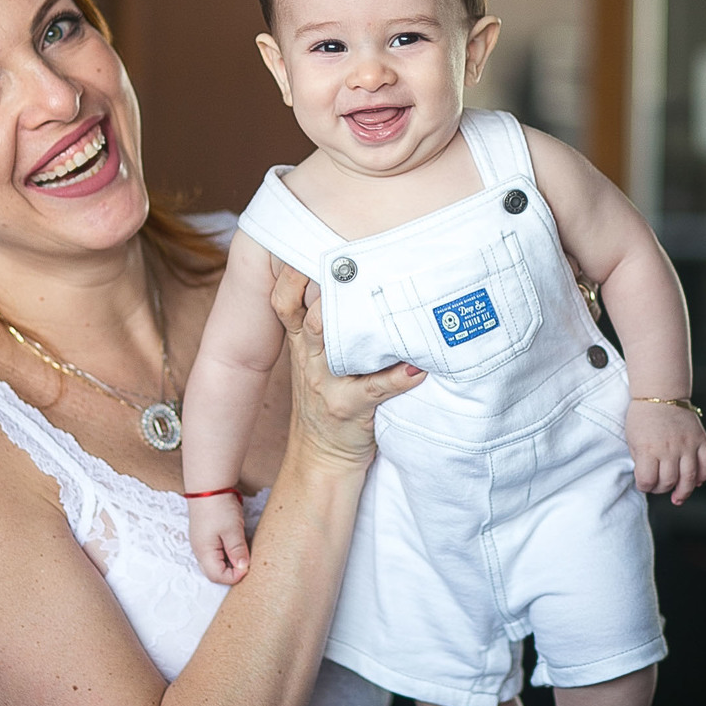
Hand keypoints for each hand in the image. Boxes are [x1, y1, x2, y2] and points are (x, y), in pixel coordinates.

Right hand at [186, 493, 250, 584]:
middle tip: (247, 561)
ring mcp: (202, 543)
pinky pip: (216, 552)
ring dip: (230, 561)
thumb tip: (242, 568)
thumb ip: (237, 551)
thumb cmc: (219, 507)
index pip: (217, 577)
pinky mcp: (206, 535)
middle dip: (232, 571)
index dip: (234, 576)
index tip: (248, 566)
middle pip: (215, 572)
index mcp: (204, 552)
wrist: (209, 486)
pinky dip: (227, 552)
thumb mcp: (232, 530)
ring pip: (216, 562)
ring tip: (243, 551)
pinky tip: (237, 543)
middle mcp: (200, 551)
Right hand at [270, 264, 425, 470]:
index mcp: (302, 346)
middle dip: (328, 288)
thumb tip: (351, 280)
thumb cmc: (327, 404)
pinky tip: (420, 366)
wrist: (321, 461)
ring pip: (335, 344)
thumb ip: (323, 327)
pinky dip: (398, 377)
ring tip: (386, 301)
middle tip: (355, 258)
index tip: (310, 245)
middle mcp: (310, 361)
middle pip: (310, 316)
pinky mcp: (350, 409)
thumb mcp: (314, 364)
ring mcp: (328, 385)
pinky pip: (375, 388)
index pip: (285, 303)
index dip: (291, 275)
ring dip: (359, 322)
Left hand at [626, 400, 705, 505]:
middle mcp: (669, 449)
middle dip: (661, 489)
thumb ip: (641, 460)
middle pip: (668, 482)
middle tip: (658, 486)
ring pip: (689, 478)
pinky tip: (696, 482)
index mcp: (648, 449)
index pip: (647, 481)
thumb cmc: (643, 417)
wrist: (661, 393)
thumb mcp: (633, 439)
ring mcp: (687, 445)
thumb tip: (650, 480)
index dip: (644, 487)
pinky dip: (703, 476)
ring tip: (678, 497)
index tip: (643, 484)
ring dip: (683, 492)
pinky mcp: (700, 440)